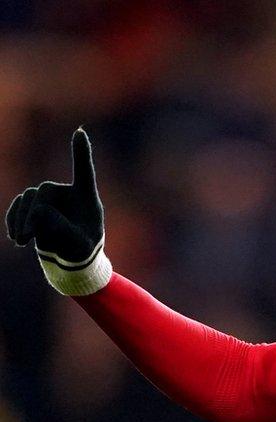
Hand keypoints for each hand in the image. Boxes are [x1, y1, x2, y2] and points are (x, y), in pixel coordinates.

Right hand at [5, 129, 110, 294]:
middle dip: (33, 213)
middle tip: (27, 236)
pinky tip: (16, 237)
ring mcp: (49, 199)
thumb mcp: (78, 245)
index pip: (84, 172)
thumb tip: (40, 214)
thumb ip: (62, 229)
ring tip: (22, 240)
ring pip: (28, 198)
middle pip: (44, 191)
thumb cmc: (82, 251)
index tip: (80, 132)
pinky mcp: (34, 207)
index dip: (81, 153)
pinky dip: (14, 219)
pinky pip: (19, 206)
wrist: (71, 260)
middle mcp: (68, 194)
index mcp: (87, 199)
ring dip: (21, 218)